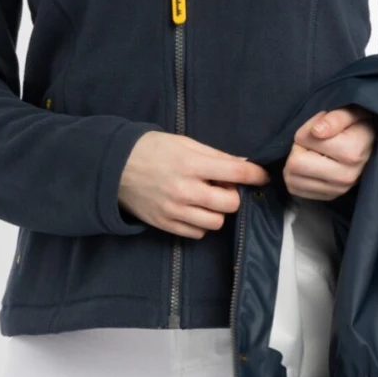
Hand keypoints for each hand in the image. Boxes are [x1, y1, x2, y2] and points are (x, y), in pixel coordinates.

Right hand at [117, 131, 271, 236]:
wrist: (115, 167)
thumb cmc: (153, 150)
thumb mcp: (185, 143)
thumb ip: (216, 156)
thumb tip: (245, 165)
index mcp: (191, 164)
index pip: (236, 172)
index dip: (255, 175)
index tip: (262, 176)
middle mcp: (185, 190)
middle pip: (230, 203)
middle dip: (233, 195)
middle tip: (223, 186)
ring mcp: (175, 210)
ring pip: (216, 223)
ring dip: (218, 211)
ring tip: (207, 199)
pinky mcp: (165, 224)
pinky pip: (197, 233)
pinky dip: (201, 224)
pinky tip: (193, 210)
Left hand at [282, 105, 375, 199]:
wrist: (373, 147)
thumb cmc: (359, 125)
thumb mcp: (352, 112)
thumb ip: (335, 118)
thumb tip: (317, 131)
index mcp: (352, 152)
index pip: (303, 141)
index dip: (306, 130)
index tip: (319, 128)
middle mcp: (345, 176)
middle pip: (295, 164)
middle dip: (298, 148)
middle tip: (313, 142)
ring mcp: (337, 190)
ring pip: (292, 179)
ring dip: (297, 163)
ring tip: (313, 154)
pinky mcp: (328, 197)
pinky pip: (295, 189)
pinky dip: (298, 176)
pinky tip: (312, 166)